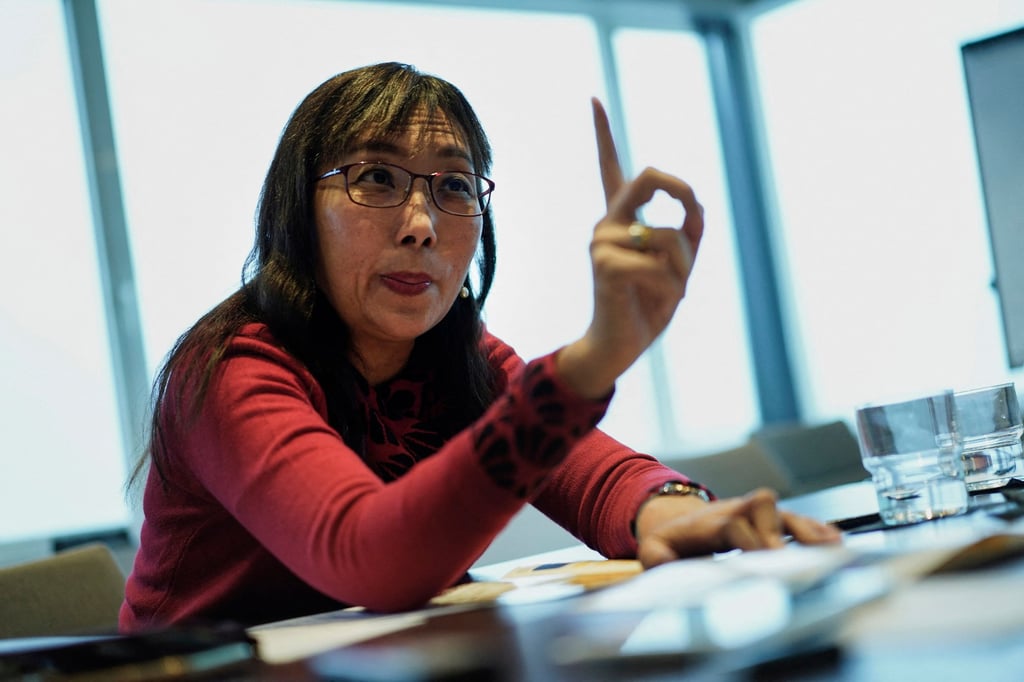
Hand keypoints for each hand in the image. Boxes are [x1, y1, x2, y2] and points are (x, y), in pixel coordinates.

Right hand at [556, 98, 703, 398]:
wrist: (621, 346)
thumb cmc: (649, 304)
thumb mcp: (680, 264)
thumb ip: (691, 231)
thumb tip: (695, 205)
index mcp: (621, 218)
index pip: (609, 167)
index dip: (602, 132)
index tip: (593, 98)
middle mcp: (607, 223)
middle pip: (649, 176)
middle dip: (683, 191)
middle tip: (694, 213)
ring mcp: (602, 241)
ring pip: (671, 237)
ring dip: (683, 270)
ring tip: (667, 292)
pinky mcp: (606, 265)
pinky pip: (661, 267)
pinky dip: (671, 290)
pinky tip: (654, 303)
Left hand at [634, 488, 841, 567]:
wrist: (682, 522)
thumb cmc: (671, 543)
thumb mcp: (654, 550)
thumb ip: (656, 558)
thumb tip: (664, 565)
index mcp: (709, 523)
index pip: (731, 524)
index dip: (748, 539)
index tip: (762, 559)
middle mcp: (737, 511)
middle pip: (762, 505)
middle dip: (777, 531)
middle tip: (789, 560)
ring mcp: (757, 515)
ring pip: (786, 512)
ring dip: (807, 529)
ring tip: (832, 550)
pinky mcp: (774, 521)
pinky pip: (801, 521)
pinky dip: (819, 532)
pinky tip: (836, 545)